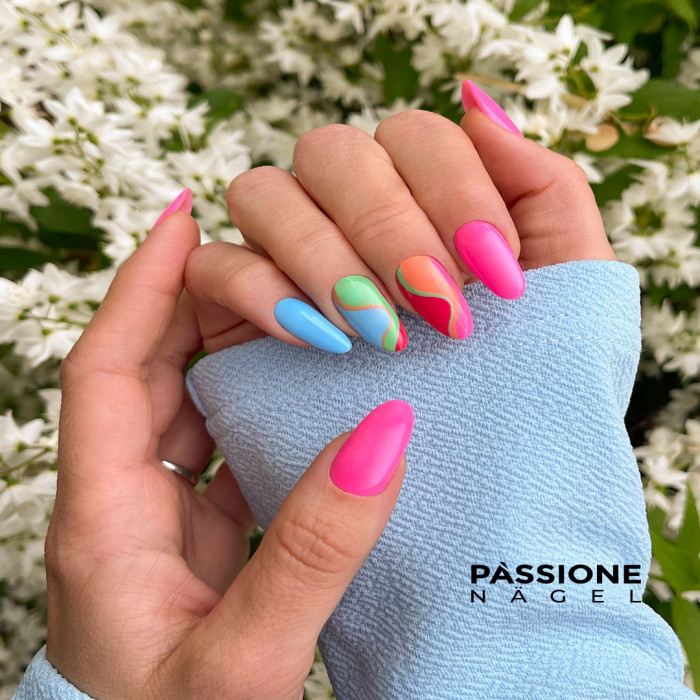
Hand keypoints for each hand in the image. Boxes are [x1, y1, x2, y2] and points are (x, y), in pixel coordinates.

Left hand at [45, 208, 409, 698]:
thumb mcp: (245, 658)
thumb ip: (310, 554)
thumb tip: (382, 440)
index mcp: (102, 520)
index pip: (105, 368)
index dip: (142, 287)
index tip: (185, 221)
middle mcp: (121, 503)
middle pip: (149, 369)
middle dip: (205, 305)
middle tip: (277, 263)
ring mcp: (159, 518)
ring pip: (187, 402)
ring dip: (235, 352)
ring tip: (297, 311)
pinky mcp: (197, 537)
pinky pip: (221, 445)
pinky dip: (258, 408)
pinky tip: (306, 393)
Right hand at [185, 83, 614, 355]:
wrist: (477, 476)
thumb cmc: (525, 379)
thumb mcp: (565, 288)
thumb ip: (543, 189)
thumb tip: (477, 105)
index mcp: (419, 195)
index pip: (416, 137)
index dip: (456, 191)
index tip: (498, 274)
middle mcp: (345, 212)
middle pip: (334, 151)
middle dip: (389, 225)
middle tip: (437, 307)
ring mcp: (284, 253)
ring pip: (262, 192)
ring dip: (323, 256)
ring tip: (379, 333)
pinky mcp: (233, 308)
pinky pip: (214, 265)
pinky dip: (260, 292)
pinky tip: (317, 339)